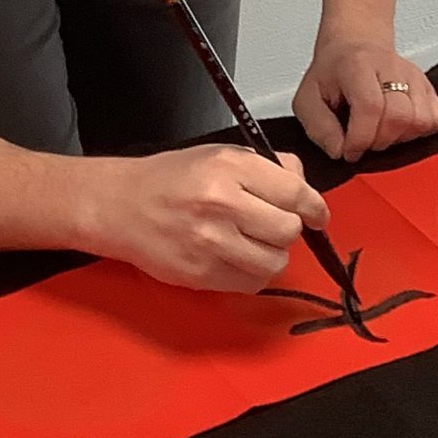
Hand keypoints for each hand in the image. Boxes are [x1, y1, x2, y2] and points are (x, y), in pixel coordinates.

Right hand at [77, 147, 328, 292]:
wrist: (119, 206)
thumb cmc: (170, 178)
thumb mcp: (219, 154)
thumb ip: (266, 167)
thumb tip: (303, 188)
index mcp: (230, 168)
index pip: (295, 193)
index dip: (315, 208)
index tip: (317, 215)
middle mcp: (223, 205)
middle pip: (288, 230)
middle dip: (287, 229)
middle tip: (270, 224)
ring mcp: (211, 243)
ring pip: (274, 262)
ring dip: (271, 254)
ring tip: (252, 242)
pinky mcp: (202, 274)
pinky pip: (251, 283)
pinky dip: (251, 274)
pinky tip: (235, 258)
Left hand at [294, 36, 437, 162]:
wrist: (354, 44)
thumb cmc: (334, 72)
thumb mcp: (308, 99)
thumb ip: (319, 128)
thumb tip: (339, 151)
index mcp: (358, 66)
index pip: (370, 106)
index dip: (360, 137)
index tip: (349, 150)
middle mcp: (391, 67)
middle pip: (399, 116)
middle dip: (379, 141)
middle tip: (363, 139)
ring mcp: (414, 75)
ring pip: (421, 120)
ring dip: (399, 138)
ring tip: (380, 131)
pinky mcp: (428, 86)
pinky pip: (437, 120)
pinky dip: (419, 132)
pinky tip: (399, 127)